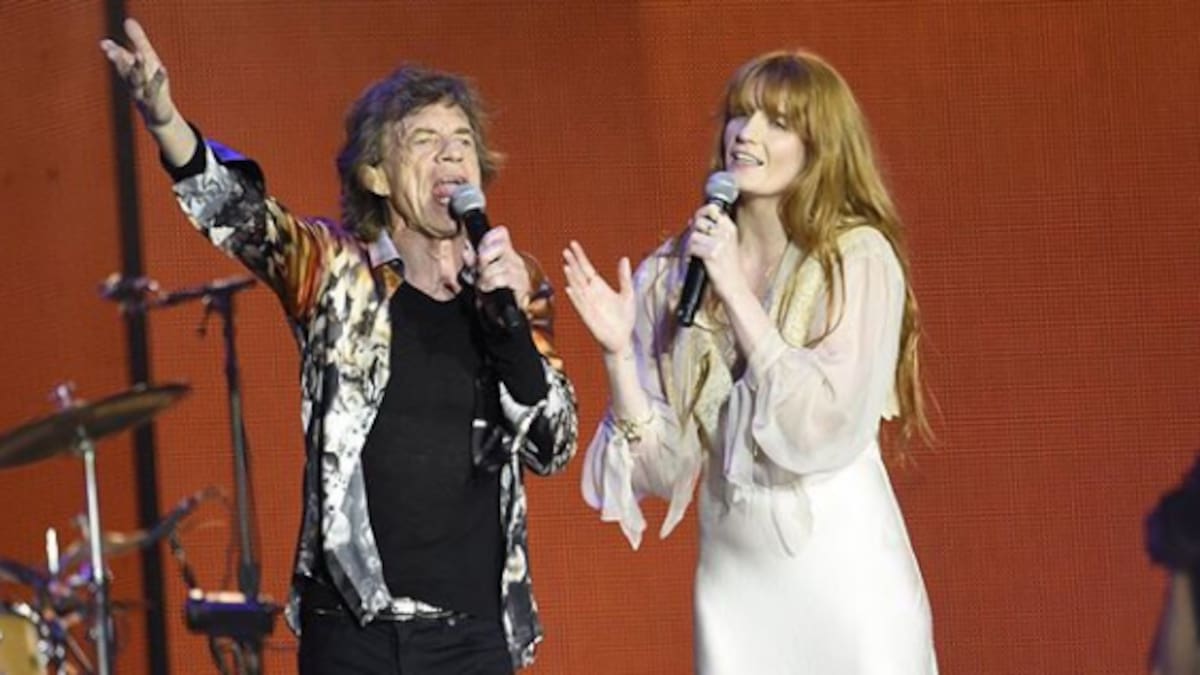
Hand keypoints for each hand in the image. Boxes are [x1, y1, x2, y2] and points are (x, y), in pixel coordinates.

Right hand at [99, 18, 175, 127]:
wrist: (158, 115)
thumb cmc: (151, 85)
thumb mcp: (147, 61)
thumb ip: (138, 41)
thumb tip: (128, 20)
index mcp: (130, 73)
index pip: (119, 61)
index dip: (113, 52)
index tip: (104, 43)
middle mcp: (134, 83)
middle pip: (124, 70)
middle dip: (118, 59)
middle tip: (111, 50)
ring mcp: (143, 94)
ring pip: (138, 80)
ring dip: (137, 67)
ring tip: (139, 54)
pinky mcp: (155, 102)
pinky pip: (156, 90)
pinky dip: (159, 79)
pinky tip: (163, 68)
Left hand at [472, 226, 530, 306]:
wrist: (508, 310)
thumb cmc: (495, 289)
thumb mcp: (481, 272)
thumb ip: (472, 260)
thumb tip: (466, 250)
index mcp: (506, 252)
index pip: (501, 233)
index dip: (487, 239)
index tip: (478, 251)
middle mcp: (515, 259)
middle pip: (500, 246)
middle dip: (484, 257)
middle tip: (478, 269)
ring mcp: (519, 272)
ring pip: (500, 263)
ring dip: (485, 274)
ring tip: (481, 282)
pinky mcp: (521, 285)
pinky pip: (504, 277)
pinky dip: (491, 282)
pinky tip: (486, 287)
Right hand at [563, 240, 634, 356]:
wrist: (622, 339)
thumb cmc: (624, 318)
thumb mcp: (628, 294)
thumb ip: (624, 277)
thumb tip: (624, 258)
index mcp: (599, 287)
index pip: (586, 268)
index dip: (580, 256)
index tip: (573, 244)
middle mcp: (591, 294)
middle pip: (579, 275)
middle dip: (573, 263)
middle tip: (565, 250)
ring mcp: (588, 304)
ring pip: (577, 288)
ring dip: (572, 278)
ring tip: (567, 265)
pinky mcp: (588, 316)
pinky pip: (580, 305)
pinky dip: (575, 297)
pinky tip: (569, 288)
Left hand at [686, 203, 745, 300]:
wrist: (734, 285)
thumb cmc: (728, 266)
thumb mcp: (726, 243)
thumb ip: (713, 230)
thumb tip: (693, 221)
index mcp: (730, 228)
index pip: (713, 209)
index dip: (702, 212)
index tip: (697, 218)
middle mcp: (725, 233)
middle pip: (699, 221)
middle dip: (693, 230)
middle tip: (695, 241)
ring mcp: (719, 243)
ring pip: (693, 235)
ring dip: (690, 244)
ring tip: (696, 252)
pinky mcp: (711, 254)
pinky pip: (692, 248)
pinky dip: (690, 254)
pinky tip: (695, 259)